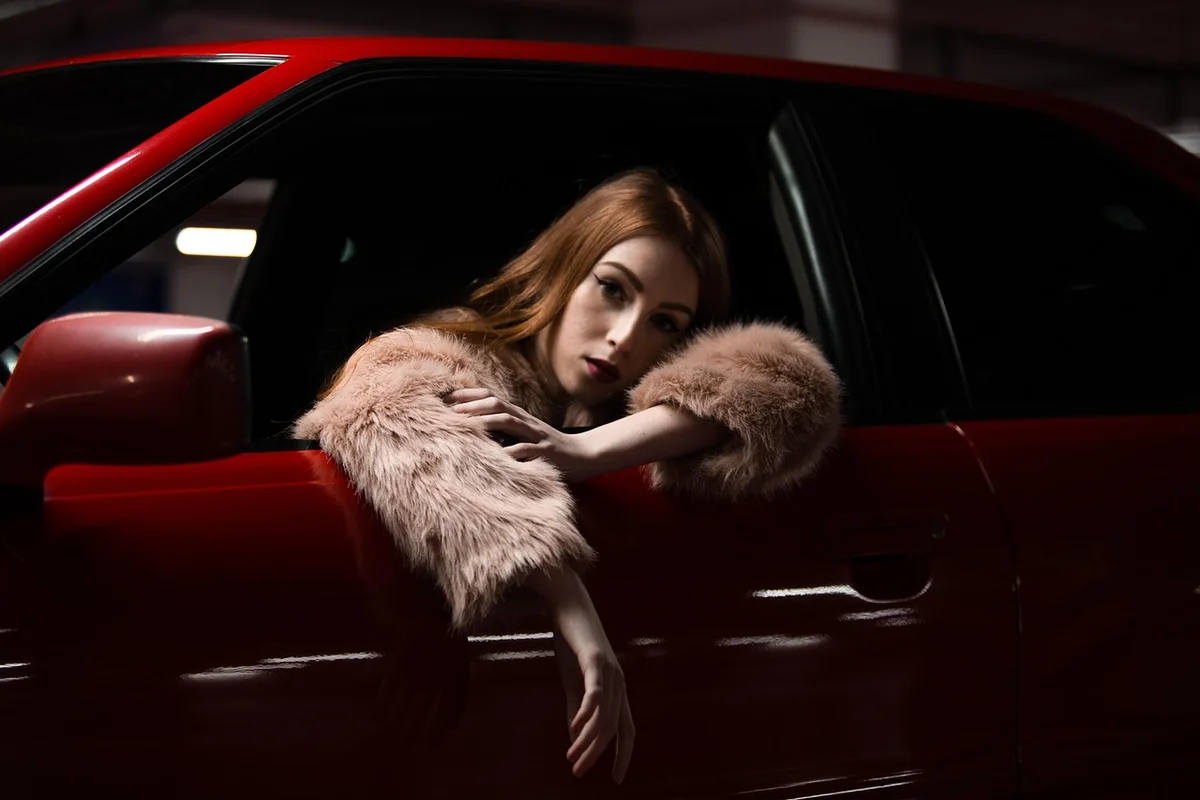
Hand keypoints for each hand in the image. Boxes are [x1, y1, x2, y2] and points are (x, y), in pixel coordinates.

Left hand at [443, 388, 596, 481]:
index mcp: (519, 416)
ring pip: (509, 421)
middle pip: (496, 404)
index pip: (490, 398)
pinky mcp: (546, 453)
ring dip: (486, 421)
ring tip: (466, 426)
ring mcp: (536, 435)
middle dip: (472, 406)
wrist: (584, 455)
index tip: (444, 399)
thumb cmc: (548, 448)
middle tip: (448, 412)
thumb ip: (503, 431)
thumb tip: (472, 429)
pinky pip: (526, 450)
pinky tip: (495, 456)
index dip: (468, 396)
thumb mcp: (524, 435)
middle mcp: (526, 421)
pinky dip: (510, 452)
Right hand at [530, 566, 634, 783]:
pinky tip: (574, 729)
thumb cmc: (571, 642)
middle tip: (579, 772)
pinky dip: (586, 714)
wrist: (565, 604)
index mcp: (617, 688)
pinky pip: (595, 693)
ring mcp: (609, 669)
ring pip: (605, 715)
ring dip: (588, 741)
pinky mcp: (595, 659)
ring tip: (573, 758)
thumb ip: (577, 707)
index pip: (627, 729)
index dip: (624, 755)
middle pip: (614, 728)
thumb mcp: (573, 680)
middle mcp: (620, 681)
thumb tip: (577, 736)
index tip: (616, 780)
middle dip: (597, 754)